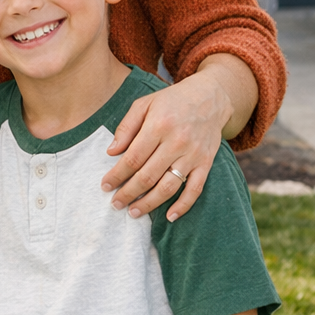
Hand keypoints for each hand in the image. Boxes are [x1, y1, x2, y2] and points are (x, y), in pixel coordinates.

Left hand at [100, 70, 231, 221]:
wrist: (209, 97)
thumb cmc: (170, 101)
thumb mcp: (144, 104)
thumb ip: (126, 127)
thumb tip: (111, 152)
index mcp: (158, 125)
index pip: (133, 158)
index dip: (117, 175)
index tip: (105, 186)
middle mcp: (176, 142)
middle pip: (148, 175)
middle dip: (129, 193)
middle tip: (115, 204)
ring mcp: (193, 155)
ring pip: (169, 186)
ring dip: (150, 203)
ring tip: (134, 212)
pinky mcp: (206, 163)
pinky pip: (195, 190)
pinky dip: (183, 206)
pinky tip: (169, 217)